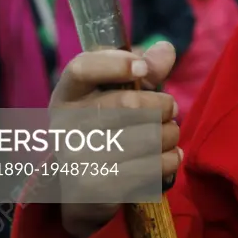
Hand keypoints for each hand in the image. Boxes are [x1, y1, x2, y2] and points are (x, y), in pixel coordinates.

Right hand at [53, 41, 179, 237]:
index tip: (142, 68)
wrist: (87, 188)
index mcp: (66, 96)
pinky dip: (170, 160)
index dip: (115, 64)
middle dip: (164, 105)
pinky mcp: (97, 188)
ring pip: (147, 137)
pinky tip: (170, 156)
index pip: (81, 69)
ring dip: (170, 134)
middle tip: (172, 110)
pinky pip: (151, 167)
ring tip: (169, 134)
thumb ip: (143, 69)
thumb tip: (166, 49)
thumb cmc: (109, 128)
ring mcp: (78, 159)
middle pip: (129, 104)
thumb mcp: (120, 93)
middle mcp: (65, 126)